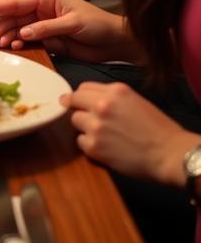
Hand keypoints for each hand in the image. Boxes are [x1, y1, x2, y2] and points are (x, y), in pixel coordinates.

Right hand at [0, 0, 138, 60]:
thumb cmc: (100, 25)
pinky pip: (29, 41)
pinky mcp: (50, 40)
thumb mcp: (73, 23)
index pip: (17, 2)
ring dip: (8, 37)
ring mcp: (45, 26)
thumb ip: (47, 28)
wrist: (118, 43)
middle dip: (0, 27)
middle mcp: (43, 10)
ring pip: (19, 30)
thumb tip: (23, 32)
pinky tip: (14, 47)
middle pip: (14, 17)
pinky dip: (20, 44)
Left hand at [61, 81, 196, 184]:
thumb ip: (111, 97)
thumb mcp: (135, 101)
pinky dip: (89, 145)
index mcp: (115, 91)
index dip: (80, 96)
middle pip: (73, 102)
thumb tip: (89, 99)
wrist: (169, 154)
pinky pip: (80, 141)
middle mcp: (102, 105)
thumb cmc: (158, 129)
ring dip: (85, 127)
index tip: (78, 102)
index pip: (82, 88)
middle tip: (87, 118)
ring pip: (75, 121)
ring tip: (103, 135)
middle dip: (78, 109)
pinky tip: (104, 147)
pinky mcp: (93, 146)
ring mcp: (95, 126)